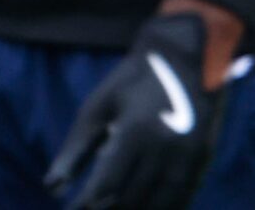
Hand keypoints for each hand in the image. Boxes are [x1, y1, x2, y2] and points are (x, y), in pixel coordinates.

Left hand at [44, 11, 227, 209]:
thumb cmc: (131, 82)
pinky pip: (182, 201)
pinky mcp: (202, 163)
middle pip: (132, 201)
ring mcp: (188, 160)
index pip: (107, 186)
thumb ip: (76, 149)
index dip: (86, 206)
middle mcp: (165, 151)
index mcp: (135, 133)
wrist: (185, 59)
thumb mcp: (97, 107)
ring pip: (158, 206)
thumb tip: (52, 188)